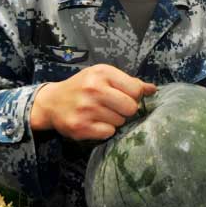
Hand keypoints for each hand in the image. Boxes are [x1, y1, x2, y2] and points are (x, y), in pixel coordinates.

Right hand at [30, 64, 156, 139]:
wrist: (52, 102)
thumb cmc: (83, 87)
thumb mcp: (104, 76)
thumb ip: (129, 82)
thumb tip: (153, 89)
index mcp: (102, 73)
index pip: (136, 90)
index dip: (134, 96)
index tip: (125, 96)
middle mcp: (93, 89)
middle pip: (131, 108)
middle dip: (126, 110)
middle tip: (114, 107)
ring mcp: (86, 109)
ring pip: (120, 121)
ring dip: (114, 120)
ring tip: (100, 113)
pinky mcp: (80, 127)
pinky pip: (108, 132)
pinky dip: (104, 130)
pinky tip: (94, 122)